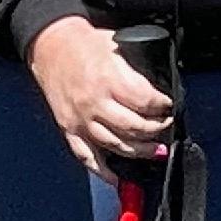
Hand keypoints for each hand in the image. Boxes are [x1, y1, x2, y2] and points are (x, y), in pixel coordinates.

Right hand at [26, 15, 175, 177]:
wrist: (50, 44)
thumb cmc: (83, 42)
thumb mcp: (117, 45)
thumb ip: (137, 69)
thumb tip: (160, 86)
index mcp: (109, 80)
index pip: (145, 102)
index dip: (163, 107)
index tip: (170, 106)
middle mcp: (95, 103)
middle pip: (134, 128)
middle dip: (156, 130)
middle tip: (166, 127)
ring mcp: (81, 119)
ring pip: (116, 145)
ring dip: (139, 152)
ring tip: (155, 151)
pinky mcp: (69, 129)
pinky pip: (87, 157)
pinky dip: (103, 171)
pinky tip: (118, 178)